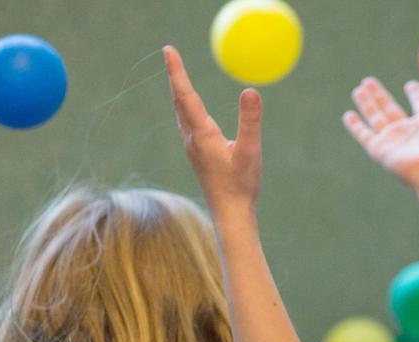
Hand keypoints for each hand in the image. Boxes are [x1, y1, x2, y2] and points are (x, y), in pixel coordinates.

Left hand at [164, 45, 262, 215]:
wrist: (230, 215)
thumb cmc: (241, 186)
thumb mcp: (250, 151)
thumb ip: (250, 121)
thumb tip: (250, 90)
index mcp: (202, 134)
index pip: (186, 94)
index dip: (177, 70)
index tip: (168, 49)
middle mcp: (192, 139)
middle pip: (179, 100)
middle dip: (175, 75)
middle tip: (170, 53)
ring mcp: (193, 147)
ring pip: (181, 112)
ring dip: (178, 91)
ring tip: (176, 74)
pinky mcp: (198, 154)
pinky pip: (187, 122)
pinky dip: (185, 106)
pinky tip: (189, 108)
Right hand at [344, 78, 418, 201]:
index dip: (415, 95)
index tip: (410, 85)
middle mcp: (407, 131)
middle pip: (390, 108)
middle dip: (380, 95)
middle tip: (369, 80)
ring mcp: (392, 140)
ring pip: (375, 117)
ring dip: (366, 102)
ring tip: (359, 88)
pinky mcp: (380, 150)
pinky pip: (364, 135)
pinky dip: (355, 126)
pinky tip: (348, 115)